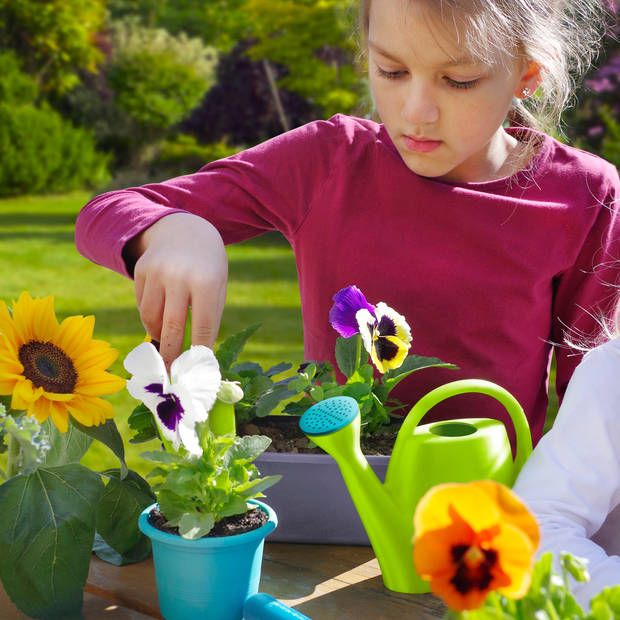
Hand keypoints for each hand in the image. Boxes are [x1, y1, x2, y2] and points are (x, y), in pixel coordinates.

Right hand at [129, 213, 227, 368]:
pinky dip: (150, 319)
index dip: (199, 351)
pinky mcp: (140, 271)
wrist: (186, 230)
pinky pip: (142, 305)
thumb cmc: (208, 267)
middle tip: (171, 375)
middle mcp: (179, 276)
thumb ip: (209, 318)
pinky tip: (160, 318)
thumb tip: (197, 356)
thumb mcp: (218, 287)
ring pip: (151, 318)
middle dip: (171, 355)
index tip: (197, 371)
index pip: (203, 326)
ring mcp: (157, 272)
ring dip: (158, 336)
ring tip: (166, 343)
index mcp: (206, 282)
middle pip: (172, 326)